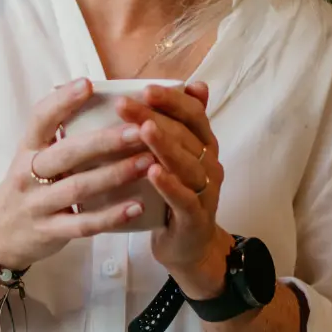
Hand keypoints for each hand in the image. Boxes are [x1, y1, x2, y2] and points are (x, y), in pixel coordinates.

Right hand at [0, 79, 157, 270]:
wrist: (1, 235)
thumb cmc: (28, 186)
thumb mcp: (32, 156)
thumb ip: (58, 134)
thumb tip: (95, 94)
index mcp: (27, 149)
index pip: (40, 119)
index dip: (62, 101)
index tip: (88, 84)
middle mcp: (28, 175)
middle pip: (66, 154)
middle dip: (104, 141)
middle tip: (138, 129)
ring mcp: (38, 204)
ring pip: (77, 188)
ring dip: (115, 175)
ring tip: (147, 162)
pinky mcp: (49, 232)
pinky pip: (83, 224)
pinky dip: (111, 216)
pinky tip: (137, 206)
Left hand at [135, 81, 228, 292]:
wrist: (187, 247)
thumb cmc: (174, 195)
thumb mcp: (175, 157)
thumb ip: (177, 124)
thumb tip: (193, 85)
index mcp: (203, 145)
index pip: (193, 114)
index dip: (171, 100)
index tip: (144, 88)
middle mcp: (209, 164)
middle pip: (185, 134)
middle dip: (153, 116)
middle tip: (123, 104)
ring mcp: (205, 191)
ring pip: (187, 163)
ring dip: (165, 145)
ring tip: (143, 130)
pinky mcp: (196, 218)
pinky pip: (185, 198)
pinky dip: (169, 185)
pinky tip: (152, 172)